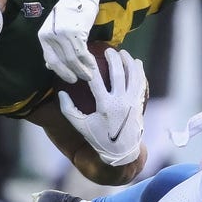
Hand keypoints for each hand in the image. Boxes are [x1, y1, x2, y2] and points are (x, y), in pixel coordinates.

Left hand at [39, 0, 101, 82]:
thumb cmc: (68, 13)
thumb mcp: (55, 29)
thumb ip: (53, 46)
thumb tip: (49, 65)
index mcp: (43, 36)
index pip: (50, 60)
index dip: (61, 72)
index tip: (70, 79)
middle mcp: (51, 36)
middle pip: (62, 61)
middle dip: (72, 73)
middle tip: (82, 79)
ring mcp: (63, 34)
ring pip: (73, 58)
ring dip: (82, 69)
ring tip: (90, 75)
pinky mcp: (75, 32)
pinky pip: (82, 52)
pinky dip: (88, 61)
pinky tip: (93, 65)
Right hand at [58, 48, 148, 165]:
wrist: (122, 151)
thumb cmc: (99, 138)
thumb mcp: (80, 126)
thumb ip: (68, 110)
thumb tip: (60, 92)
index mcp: (104, 106)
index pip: (96, 81)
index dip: (91, 66)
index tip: (87, 56)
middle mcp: (120, 102)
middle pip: (118, 73)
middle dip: (113, 58)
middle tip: (109, 50)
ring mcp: (132, 102)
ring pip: (133, 75)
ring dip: (128, 61)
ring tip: (122, 52)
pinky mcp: (139, 103)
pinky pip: (141, 83)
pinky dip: (139, 71)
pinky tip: (136, 63)